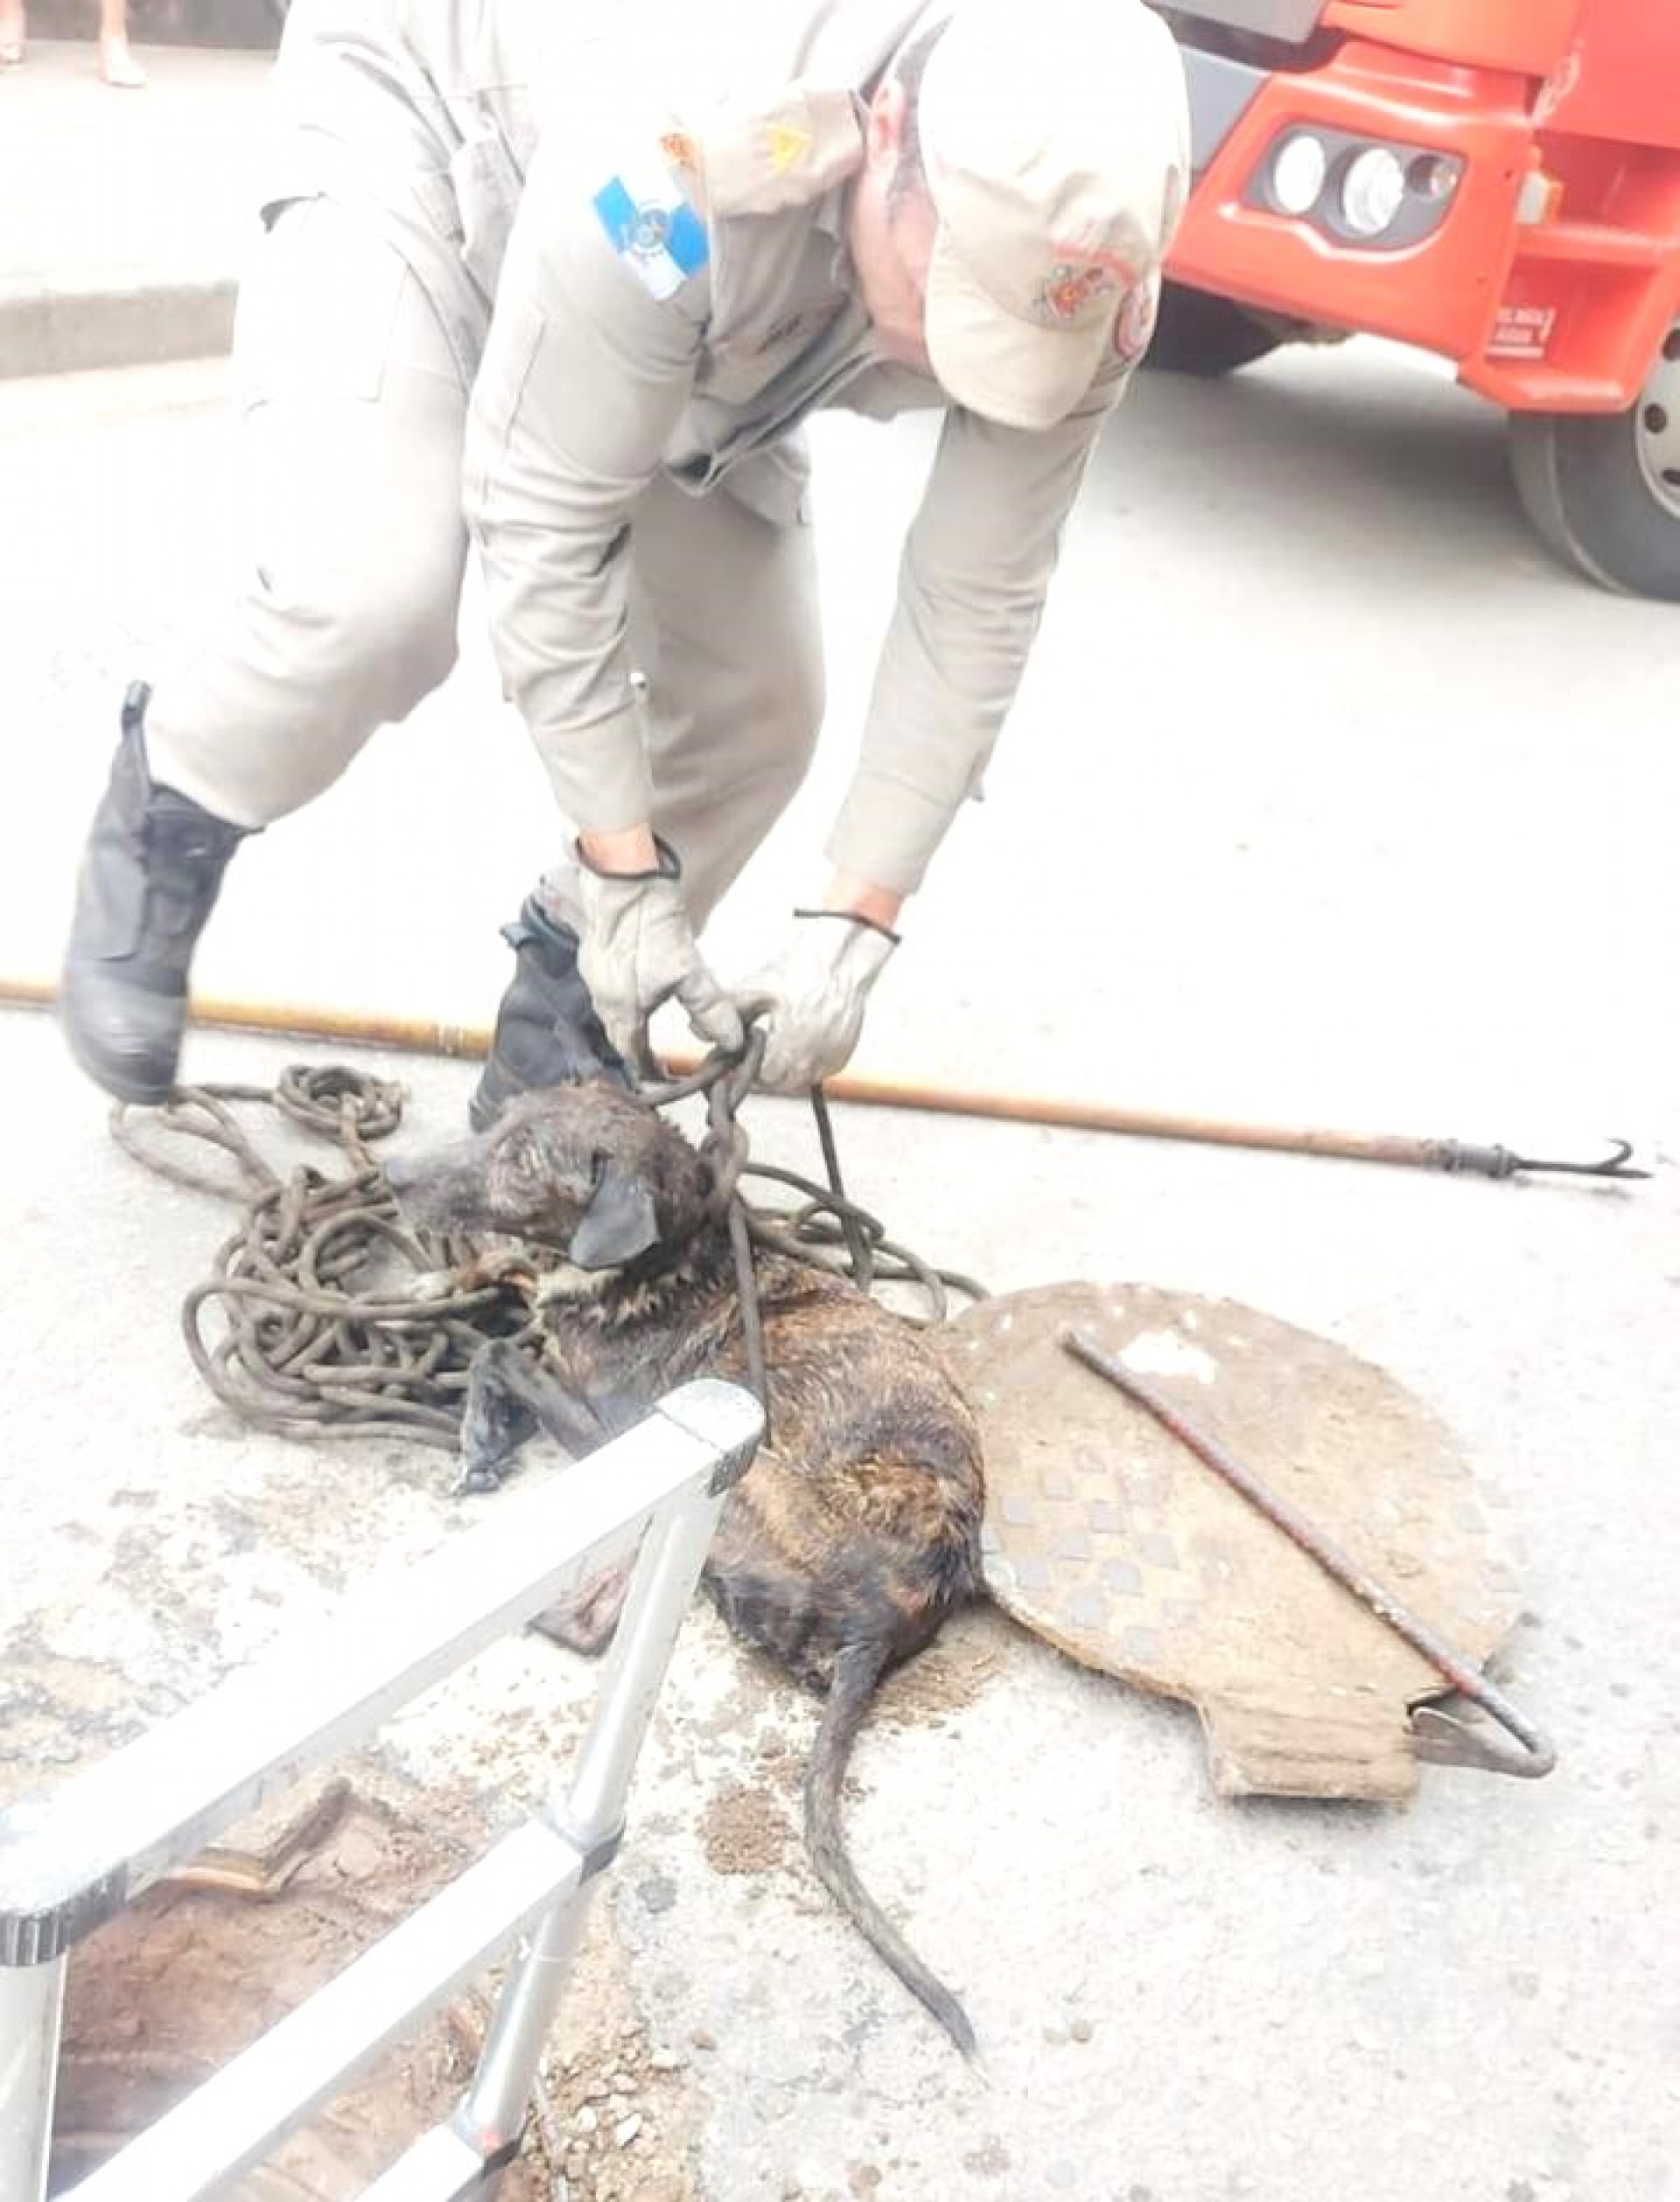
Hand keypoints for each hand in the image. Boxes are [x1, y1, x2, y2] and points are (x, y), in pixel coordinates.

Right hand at [575, 838, 742, 1076]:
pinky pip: (606, 989)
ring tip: (648, 1029)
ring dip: (630, 1024)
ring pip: (611, 1012)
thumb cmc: (649, 921)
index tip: (665, 1080)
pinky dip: (623, 999)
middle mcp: (601, 997)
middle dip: (639, 1051)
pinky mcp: (593, 952)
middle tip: (659, 1060)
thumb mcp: (688, 971)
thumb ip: (709, 1009)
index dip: (650, 1071)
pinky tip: (636, 988)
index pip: (633, 1055)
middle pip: (620, 1036)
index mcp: (621, 1009)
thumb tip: (731, 1041)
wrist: (621, 876)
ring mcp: (593, 973)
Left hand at [741, 910, 897, 1093]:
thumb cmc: (801, 970)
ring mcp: (831, 1058)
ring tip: (772, 1048)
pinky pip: (818, 1073)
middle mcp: (815, 1057)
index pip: (762, 1077)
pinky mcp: (843, 1056)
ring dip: (783, 1071)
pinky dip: (803, 1066)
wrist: (840, 959)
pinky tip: (794, 1046)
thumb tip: (696, 1031)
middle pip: (779, 1084)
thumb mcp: (757, 988)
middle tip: (752, 1052)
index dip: (746, 1067)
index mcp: (792, 1043)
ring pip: (799, 1082)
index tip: (738, 1055)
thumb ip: (728, 1011)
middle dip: (762, 1072)